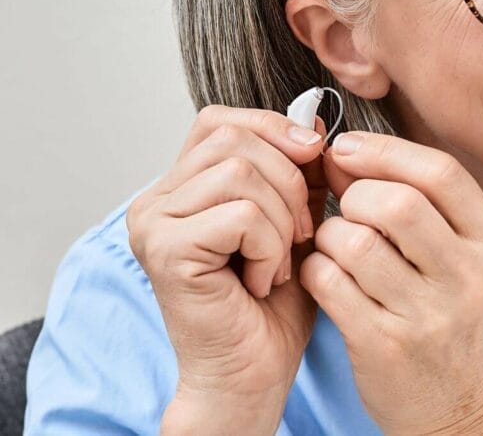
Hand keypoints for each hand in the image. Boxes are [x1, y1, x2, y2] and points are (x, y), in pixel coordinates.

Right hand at [126, 105, 330, 429]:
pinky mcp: (167, 250)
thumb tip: (314, 122)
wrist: (253, 374)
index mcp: (180, 187)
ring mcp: (154, 223)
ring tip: (278, 263)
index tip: (312, 159)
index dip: (273, 129)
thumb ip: (299, 172)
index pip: (222, 121)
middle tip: (299, 234)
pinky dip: (270, 248)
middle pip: (236, 140)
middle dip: (290, 181)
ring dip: (283, 220)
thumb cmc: (272, 306)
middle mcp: (155, 199)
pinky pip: (243, 214)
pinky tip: (262, 281)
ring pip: (242, 173)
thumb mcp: (296, 220)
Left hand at [299, 132, 482, 434]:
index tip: (346, 148)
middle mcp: (471, 278)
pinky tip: (325, 275)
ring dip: (330, 234)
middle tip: (347, 208)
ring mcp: (430, 316)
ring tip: (335, 246)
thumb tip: (341, 150)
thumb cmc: (445, 312)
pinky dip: (315, 268)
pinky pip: (328, 282)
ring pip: (356, 242)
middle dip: (356, 195)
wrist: (452, 403)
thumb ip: (411, 198)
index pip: (441, 173)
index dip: (385, 151)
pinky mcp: (385, 346)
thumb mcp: (455, 255)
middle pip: (397, 204)